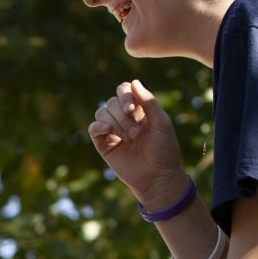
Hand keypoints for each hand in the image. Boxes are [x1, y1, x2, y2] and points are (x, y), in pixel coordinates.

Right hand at [87, 80, 188, 208]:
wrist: (158, 177)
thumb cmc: (164, 150)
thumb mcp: (161, 123)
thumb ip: (149, 101)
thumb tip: (134, 81)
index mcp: (139, 109)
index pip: (124, 90)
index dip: (125, 96)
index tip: (133, 109)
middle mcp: (124, 117)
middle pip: (112, 102)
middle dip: (123, 116)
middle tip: (136, 133)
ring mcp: (113, 130)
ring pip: (102, 112)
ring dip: (115, 123)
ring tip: (129, 139)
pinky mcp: (103, 143)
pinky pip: (93, 128)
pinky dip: (98, 126)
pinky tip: (108, 131)